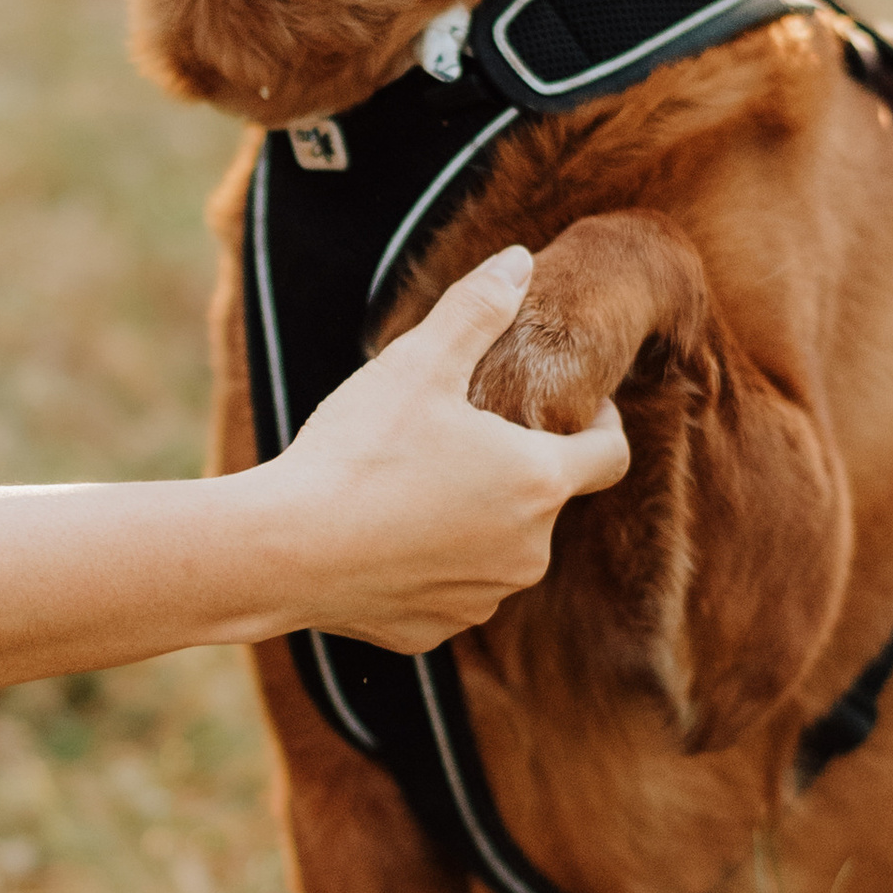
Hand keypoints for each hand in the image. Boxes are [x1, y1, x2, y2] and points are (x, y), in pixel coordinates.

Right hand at [269, 245, 628, 652]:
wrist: (282, 550)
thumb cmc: (357, 452)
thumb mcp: (417, 365)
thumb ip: (476, 309)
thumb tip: (520, 261)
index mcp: (538, 483)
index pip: (610, 454)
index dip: (601, 422)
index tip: (576, 407)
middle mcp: (527, 553)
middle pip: (544, 500)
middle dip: (516, 467)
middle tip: (457, 435)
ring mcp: (480, 601)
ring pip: (496, 549)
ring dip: (474, 519)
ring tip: (413, 485)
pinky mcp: (431, 632)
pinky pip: (447, 591)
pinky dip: (427, 565)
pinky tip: (381, 536)